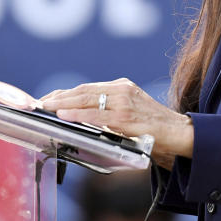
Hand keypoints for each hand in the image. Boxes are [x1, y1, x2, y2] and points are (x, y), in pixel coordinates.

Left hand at [41, 78, 193, 168]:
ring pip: (87, 100)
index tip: (48, 98)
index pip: (86, 88)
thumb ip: (109, 113)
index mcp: (121, 87)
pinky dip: (79, 115)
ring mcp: (125, 102)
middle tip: (40, 102)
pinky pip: (97, 116)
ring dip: (64, 104)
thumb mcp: (129, 113)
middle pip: (83, 91)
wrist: (181, 134)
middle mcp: (122, 89)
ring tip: (47, 107)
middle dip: (59, 97)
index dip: (65, 93)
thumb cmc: (154, 128)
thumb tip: (82, 119)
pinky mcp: (127, 117)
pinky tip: (65, 116)